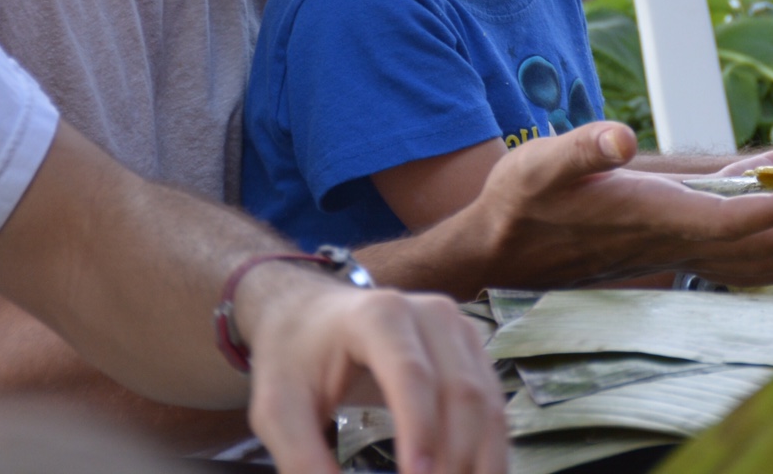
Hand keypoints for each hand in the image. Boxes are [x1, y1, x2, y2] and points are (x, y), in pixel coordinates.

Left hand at [237, 273, 505, 473]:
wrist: (310, 315)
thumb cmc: (293, 360)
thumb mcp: (277, 410)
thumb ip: (303, 460)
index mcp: (378, 316)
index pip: (412, 375)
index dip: (420, 432)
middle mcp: (431, 313)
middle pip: (460, 392)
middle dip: (454, 460)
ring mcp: (458, 329)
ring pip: (488, 403)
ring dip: (480, 463)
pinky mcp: (472, 351)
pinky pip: (495, 407)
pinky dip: (489, 453)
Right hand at [460, 122, 772, 288]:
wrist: (502, 246)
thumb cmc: (521, 200)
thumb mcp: (540, 162)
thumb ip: (580, 148)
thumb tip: (620, 138)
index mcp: (651, 216)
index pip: (728, 222)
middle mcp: (674, 243)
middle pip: (762, 245)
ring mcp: (678, 253)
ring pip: (761, 259)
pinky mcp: (677, 251)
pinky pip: (746, 264)